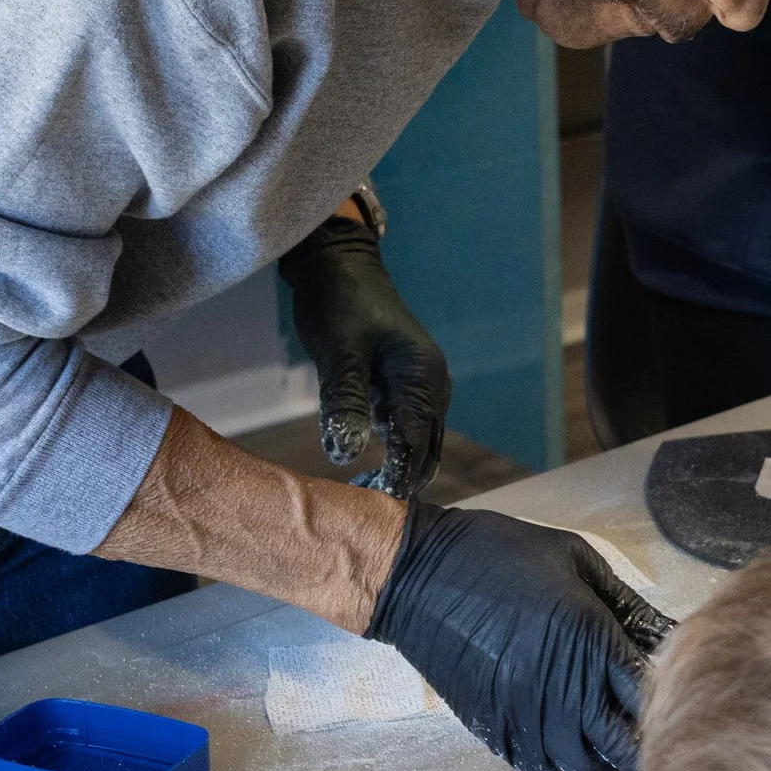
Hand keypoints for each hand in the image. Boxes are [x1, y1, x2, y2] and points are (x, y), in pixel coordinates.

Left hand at [279, 213, 449, 497]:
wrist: (339, 263)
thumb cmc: (338, 302)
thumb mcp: (337, 354)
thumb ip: (344, 403)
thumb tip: (345, 455)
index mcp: (424, 376)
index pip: (417, 440)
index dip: (398, 475)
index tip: (375, 505)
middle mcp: (433, 384)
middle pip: (427, 447)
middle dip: (403, 479)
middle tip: (366, 508)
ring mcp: (422, 385)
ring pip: (419, 440)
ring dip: (399, 466)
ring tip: (364, 494)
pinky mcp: (405, 384)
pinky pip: (406, 427)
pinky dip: (392, 449)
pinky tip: (366, 465)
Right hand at [367, 505, 674, 770]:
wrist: (419, 577)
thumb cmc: (501, 555)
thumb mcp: (578, 561)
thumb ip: (627, 605)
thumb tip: (668, 634)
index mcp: (590, 643)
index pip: (651, 695)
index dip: (673, 703)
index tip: (686, 700)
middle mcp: (563, 691)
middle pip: (624, 748)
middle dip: (651, 753)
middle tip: (670, 752)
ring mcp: (526, 717)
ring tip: (632, 770)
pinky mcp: (495, 730)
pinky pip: (541, 769)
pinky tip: (578, 763)